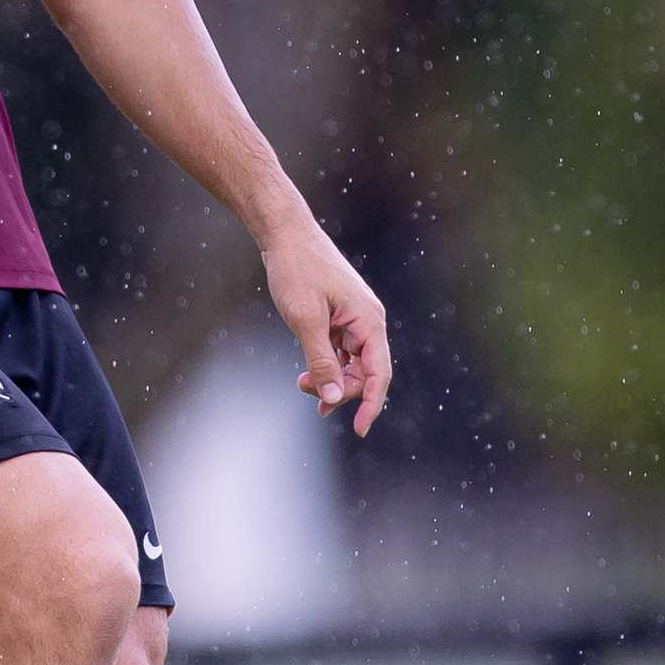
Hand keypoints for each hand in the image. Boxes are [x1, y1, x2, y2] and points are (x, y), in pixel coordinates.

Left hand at [259, 208, 390, 436]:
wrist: (285, 234)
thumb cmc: (297, 270)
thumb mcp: (305, 319)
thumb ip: (322, 360)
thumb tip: (333, 398)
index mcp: (369, 321)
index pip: (379, 374)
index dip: (370, 404)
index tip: (359, 430)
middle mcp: (368, 322)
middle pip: (365, 372)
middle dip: (339, 388)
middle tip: (303, 388)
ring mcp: (354, 319)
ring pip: (351, 364)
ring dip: (330, 379)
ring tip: (301, 384)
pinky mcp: (339, 317)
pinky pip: (341, 352)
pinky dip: (326, 366)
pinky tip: (308, 378)